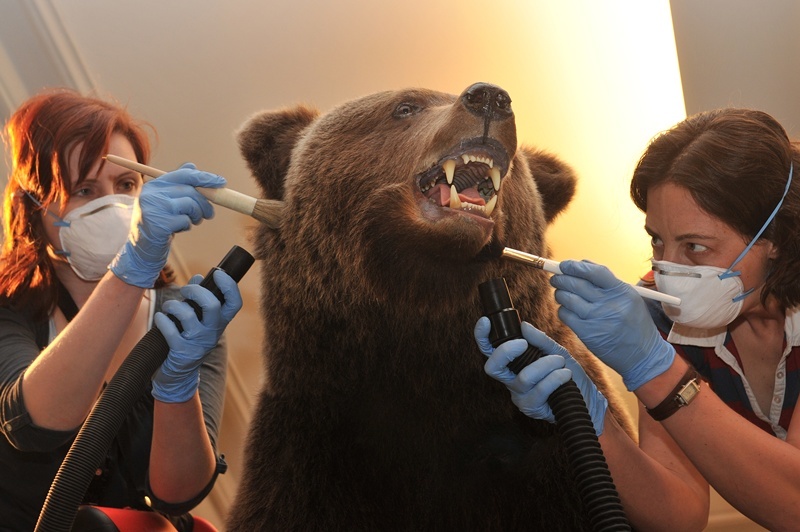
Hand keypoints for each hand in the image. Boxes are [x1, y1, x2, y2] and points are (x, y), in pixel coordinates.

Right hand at [110, 163, 224, 287]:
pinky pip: (185, 221)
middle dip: (204, 203)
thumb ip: (177, 185)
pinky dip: (186, 226)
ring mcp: (154, 208)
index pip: (184, 174)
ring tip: (191, 221)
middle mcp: (152, 193)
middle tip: (208, 214)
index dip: (205, 177)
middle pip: (191, 191)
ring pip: (190, 205)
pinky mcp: (159, 224)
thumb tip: (192, 166)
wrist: (140, 249)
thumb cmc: (157, 224)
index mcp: (154, 185)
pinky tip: (177, 229)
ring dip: (197, 215)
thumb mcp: (164, 201)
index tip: (221, 182)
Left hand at [152, 269, 242, 402]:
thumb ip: (200, 298)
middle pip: (212, 305)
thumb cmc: (190, 339)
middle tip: (185, 290)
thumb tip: (198, 278)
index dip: (229, 286)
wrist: (180, 372)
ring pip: (188, 315)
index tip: (219, 273)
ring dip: (174, 305)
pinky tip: (160, 318)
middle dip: (195, 291)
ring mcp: (198, 343)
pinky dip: (162, 320)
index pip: (234, 302)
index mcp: (221, 322)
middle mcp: (213, 332)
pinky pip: (171, 330)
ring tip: (169, 307)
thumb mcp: (200, 320)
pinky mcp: (182, 351)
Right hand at [474, 317, 607, 434]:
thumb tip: (524, 326)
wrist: (586, 398)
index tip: (486, 321)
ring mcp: (519, 395)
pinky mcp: (531, 408)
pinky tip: (566, 375)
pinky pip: (540, 390)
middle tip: (523, 343)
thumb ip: (540, 340)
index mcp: (512, 364)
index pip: (490, 351)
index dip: (482, 337)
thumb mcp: (556, 352)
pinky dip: (555, 379)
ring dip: (545, 365)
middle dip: (506, 352)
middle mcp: (510, 380)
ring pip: (524, 377)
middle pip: (493, 367)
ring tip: (560, 361)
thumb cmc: (567, 374)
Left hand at [550, 259, 674, 390]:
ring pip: (567, 298)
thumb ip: (607, 282)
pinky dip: (562, 309)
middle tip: (556, 277)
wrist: (642, 355)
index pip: (594, 272)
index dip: (575, 266)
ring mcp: (596, 319)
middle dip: (561, 277)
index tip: (565, 264)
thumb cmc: (634, 324)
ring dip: (559, 293)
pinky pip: (565, 315)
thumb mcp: (629, 298)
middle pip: (576, 283)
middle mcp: (609, 304)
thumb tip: (581, 265)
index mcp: (621, 291)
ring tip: (561, 293)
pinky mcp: (586, 333)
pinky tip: (567, 309)